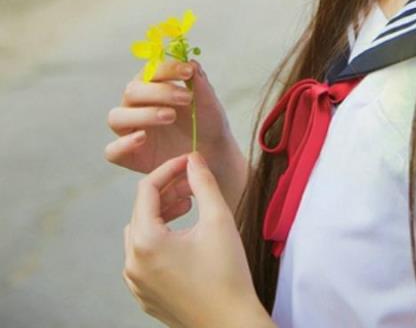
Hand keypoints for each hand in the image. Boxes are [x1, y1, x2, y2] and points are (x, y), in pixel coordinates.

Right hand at [105, 58, 233, 175]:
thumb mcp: (208, 103)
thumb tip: (192, 62)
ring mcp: (130, 131)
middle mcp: (136, 106)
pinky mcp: (128, 156)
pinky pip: (112, 151)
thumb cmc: (207, 123)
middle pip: (132, 91)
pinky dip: (123, 144)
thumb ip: (200, 84)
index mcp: (153, 87)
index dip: (167, 68)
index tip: (188, 71)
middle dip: (159, 91)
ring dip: (142, 114)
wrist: (213, 153)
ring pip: (116, 117)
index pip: (150, 71)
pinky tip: (143, 138)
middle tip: (186, 98)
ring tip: (170, 116)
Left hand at [122, 151, 272, 327]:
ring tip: (190, 207)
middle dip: (166, 191)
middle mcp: (132, 263)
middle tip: (193, 184)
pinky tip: (185, 237)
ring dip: (161, 214)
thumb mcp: (218, 219)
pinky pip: (142, 257)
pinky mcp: (144, 295)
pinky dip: (158, 238)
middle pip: (141, 211)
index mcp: (146, 242)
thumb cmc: (227, 272)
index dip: (168, 169)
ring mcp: (136, 283)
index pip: (146, 190)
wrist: (230, 324)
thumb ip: (203, 183)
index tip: (189, 161)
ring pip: (139, 233)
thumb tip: (193, 158)